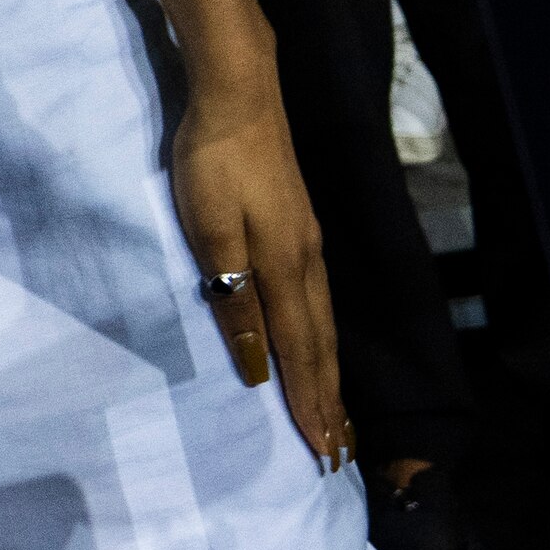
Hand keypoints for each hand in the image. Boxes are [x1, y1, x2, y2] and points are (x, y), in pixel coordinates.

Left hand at [172, 85, 350, 468]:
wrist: (241, 92)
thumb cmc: (214, 162)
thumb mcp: (210, 232)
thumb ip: (232, 299)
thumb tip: (256, 367)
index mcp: (285, 270)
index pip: (299, 355)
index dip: (309, 406)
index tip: (322, 454)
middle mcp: (308, 264)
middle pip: (321, 349)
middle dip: (329, 405)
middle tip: (339, 456)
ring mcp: (309, 245)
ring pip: (324, 327)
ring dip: (329, 377)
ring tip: (337, 417)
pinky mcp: (301, 229)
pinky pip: (318, 304)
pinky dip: (321, 340)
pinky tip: (317, 345)